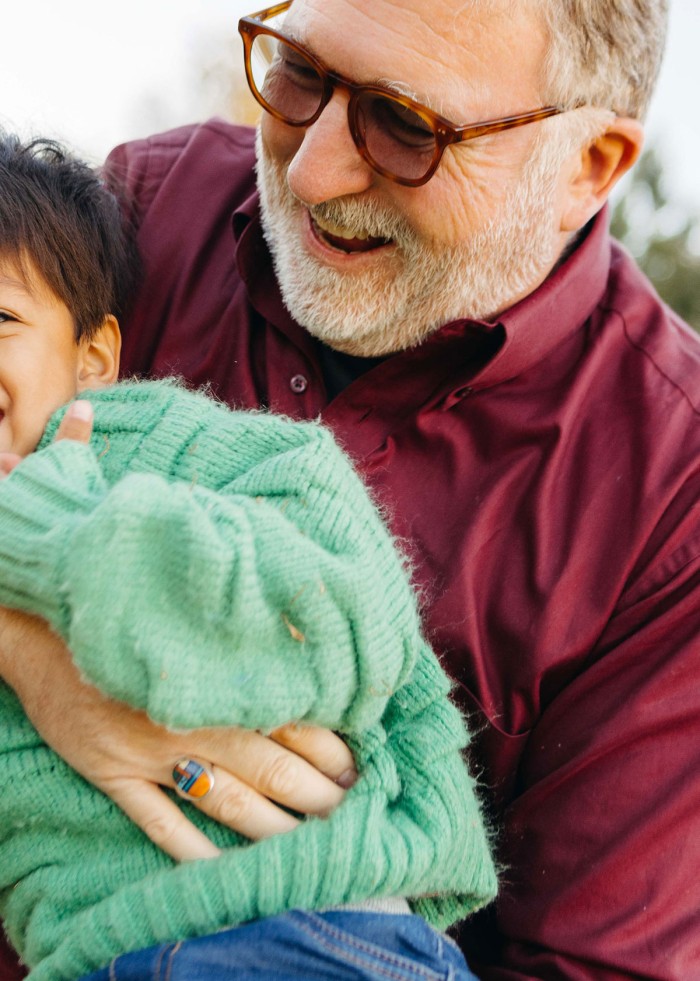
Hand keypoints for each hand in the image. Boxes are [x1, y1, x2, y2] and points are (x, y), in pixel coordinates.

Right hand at [0, 399, 356, 859]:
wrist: (8, 623)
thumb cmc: (70, 579)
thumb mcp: (89, 517)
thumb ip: (107, 467)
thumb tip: (89, 409)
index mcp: (200, 659)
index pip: (276, 698)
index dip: (322, 730)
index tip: (357, 751)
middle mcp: (181, 710)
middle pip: (264, 759)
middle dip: (313, 786)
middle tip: (350, 802)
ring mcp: (144, 753)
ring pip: (224, 801)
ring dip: (273, 822)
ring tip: (313, 834)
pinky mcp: (108, 775)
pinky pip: (159, 825)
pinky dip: (197, 850)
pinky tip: (229, 866)